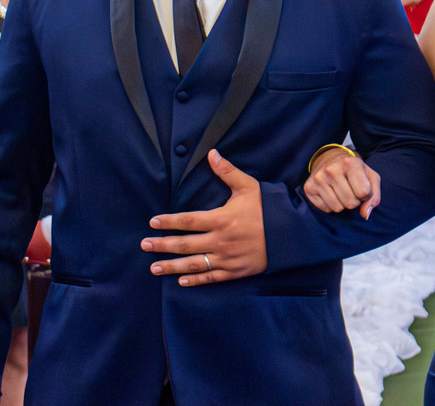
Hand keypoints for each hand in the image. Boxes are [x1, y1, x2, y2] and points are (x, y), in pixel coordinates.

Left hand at [141, 150, 267, 286]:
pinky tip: (182, 281)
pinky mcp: (235, 271)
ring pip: (194, 264)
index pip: (188, 221)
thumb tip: (212, 153)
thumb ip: (227, 172)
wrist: (290, 234)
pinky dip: (195, 280)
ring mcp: (227, 258)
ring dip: (172, 266)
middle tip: (144, 245)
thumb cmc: (268, 208)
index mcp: (221, 219)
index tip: (153, 222)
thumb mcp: (248, 186)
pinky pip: (211, 277)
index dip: (169, 222)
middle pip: (185, 244)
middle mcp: (220, 241)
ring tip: (154, 268)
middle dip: (162, 245)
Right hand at [303, 149, 379, 218]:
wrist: (329, 158)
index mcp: (350, 163)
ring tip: (340, 191)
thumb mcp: (370, 177)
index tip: (362, 187)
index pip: (364, 193)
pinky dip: (331, 205)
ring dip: (342, 204)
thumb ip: (374, 196)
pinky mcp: (309, 188)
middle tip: (350, 189)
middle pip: (351, 203)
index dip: (365, 195)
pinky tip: (330, 192)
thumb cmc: (354, 170)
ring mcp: (318, 178)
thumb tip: (365, 215)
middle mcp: (331, 170)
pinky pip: (326, 209)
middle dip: (354, 200)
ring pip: (338, 208)